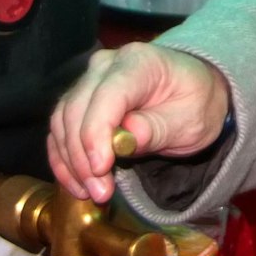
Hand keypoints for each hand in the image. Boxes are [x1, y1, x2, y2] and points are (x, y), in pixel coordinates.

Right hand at [48, 43, 230, 201]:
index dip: (96, 134)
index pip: (107, 96)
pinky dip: (63, 159)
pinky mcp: (79, 100)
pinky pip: (60, 130)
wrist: (194, 90)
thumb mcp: (191, 120)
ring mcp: (89, 80)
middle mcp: (106, 65)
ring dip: (71, 161)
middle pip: (77, 109)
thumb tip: (123, 141)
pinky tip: (78, 184)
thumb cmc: (196, 102)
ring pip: (62, 121)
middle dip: (82, 156)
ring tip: (92, 192)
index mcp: (139, 62)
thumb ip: (157, 128)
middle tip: (100, 192)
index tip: (100, 170)